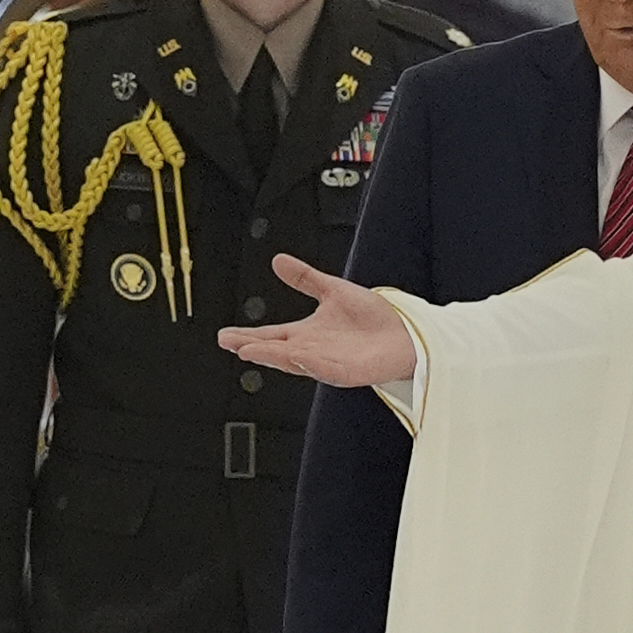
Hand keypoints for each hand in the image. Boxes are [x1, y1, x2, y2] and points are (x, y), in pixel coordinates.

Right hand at [217, 254, 416, 386]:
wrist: (407, 332)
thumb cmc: (374, 317)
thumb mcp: (333, 290)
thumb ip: (305, 278)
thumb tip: (278, 260)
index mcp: (308, 333)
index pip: (272, 335)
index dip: (248, 335)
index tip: (225, 335)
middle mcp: (314, 350)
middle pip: (277, 351)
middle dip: (254, 347)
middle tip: (232, 344)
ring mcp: (330, 363)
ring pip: (296, 362)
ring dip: (275, 356)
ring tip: (252, 350)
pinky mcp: (349, 372)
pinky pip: (326, 369)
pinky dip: (311, 363)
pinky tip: (298, 356)